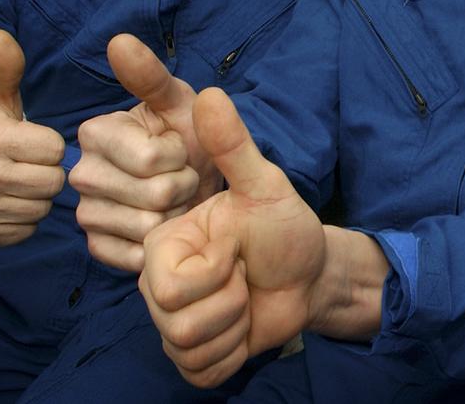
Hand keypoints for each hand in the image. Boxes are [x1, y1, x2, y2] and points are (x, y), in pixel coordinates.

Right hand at [0, 30, 64, 245]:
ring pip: (43, 208)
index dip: (50, 144)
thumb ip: (5, 66)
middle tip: (32, 163)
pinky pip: (27, 230)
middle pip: (52, 182)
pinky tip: (13, 200)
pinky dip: (25, 218)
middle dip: (49, 171)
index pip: (54, 149)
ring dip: (39, 196)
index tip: (35, 140)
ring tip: (23, 180)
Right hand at [71, 34, 216, 271]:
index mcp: (95, 133)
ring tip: (175, 201)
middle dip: (183, 185)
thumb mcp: (182, 105)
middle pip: (153, 194)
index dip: (180, 155)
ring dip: (177, 216)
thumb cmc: (193, 142)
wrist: (206, 194)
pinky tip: (164, 229)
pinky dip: (162, 245)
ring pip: (149, 227)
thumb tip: (119, 40)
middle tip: (182, 176)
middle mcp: (81, 173)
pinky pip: (136, 255)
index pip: (149, 158)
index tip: (179, 146)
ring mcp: (86, 213)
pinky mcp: (97, 248)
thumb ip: (152, 76)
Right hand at [139, 87, 325, 387]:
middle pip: (174, 322)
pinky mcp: (189, 356)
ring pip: (189, 348)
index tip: (235, 251)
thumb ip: (234, 145)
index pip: (166, 285)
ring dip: (236, 327)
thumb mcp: (265, 185)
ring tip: (246, 299)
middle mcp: (155, 283)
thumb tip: (209, 93)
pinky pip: (202, 372)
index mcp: (163, 244)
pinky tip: (245, 327)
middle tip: (244, 278)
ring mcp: (169, 322)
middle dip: (231, 303)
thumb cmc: (284, 226)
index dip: (216, 273)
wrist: (310, 274)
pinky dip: (235, 354)